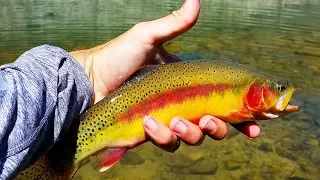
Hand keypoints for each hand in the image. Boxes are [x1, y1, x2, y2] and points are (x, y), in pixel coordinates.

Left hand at [70, 0, 259, 151]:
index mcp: (189, 84)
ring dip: (192, 133)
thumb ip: (174, 24)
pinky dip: (162, 136)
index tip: (257, 125)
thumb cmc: (118, 56)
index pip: (223, 101)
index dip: (242, 116)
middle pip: (214, 126)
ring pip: (194, 137)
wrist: (91, 79)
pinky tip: (149, 123)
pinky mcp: (151, 133)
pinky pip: (168, 143)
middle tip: (209, 120)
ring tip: (176, 121)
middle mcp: (182, 104)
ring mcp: (168, 121)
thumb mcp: (148, 36)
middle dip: (218, 128)